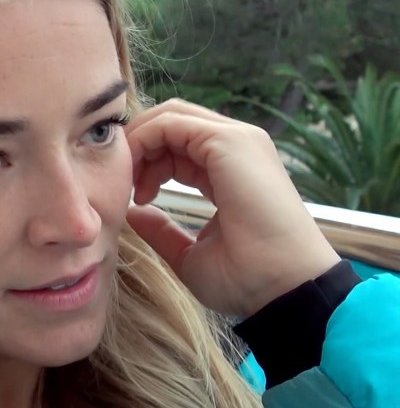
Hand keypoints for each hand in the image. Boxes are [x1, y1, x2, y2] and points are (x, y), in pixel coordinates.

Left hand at [123, 99, 340, 317]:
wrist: (283, 292)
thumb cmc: (248, 279)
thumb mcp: (191, 254)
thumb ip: (162, 231)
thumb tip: (135, 212)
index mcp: (231, 170)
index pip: (178, 143)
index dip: (147, 160)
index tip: (136, 198)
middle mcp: (237, 148)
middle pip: (172, 122)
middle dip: (140, 146)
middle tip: (124, 183)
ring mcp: (238, 140)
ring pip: (171, 116)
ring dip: (139, 142)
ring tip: (130, 182)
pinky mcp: (230, 142)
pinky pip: (171, 122)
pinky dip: (143, 140)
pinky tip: (135, 174)